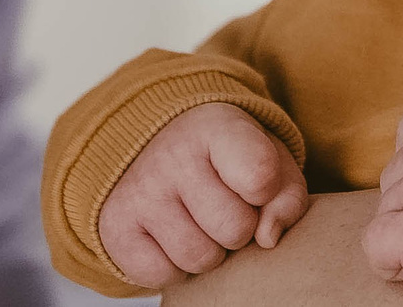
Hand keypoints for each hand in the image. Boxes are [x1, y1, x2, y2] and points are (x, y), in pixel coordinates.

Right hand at [99, 102, 309, 288]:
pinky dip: (176, 268)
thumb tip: (267, 238)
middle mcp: (172, 155)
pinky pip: (163, 276)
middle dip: (240, 228)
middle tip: (225, 207)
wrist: (156, 148)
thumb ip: (287, 197)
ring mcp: (140, 192)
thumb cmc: (229, 162)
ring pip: (200, 258)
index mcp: (217, 127)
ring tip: (200, 222)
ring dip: (210, 252)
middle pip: (235, 229)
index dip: (266, 191)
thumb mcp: (270, 162)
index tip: (254, 181)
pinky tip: (173, 237)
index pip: (260, 175)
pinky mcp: (115, 228)